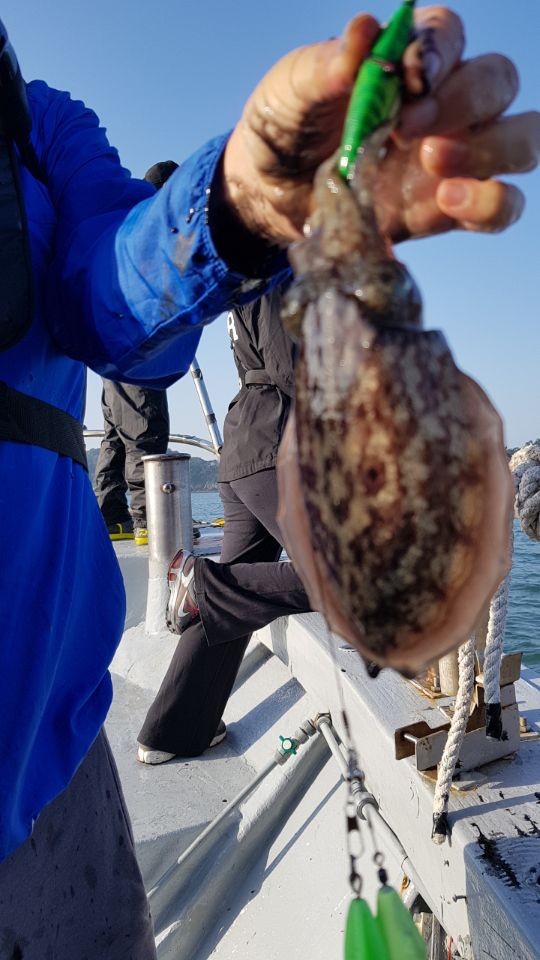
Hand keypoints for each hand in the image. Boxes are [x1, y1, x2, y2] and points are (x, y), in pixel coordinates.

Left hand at [222, 6, 539, 245]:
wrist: (269, 196)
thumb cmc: (284, 128)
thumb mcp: (291, 91)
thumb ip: (325, 65)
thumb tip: (364, 31)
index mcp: (409, 60)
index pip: (450, 35)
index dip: (439, 53)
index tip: (408, 80)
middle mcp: (445, 103)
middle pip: (498, 81)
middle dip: (465, 100)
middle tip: (410, 130)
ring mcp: (456, 157)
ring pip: (522, 138)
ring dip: (493, 148)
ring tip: (432, 163)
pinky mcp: (450, 208)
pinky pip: (503, 204)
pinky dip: (489, 203)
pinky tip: (447, 201)